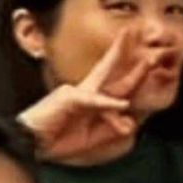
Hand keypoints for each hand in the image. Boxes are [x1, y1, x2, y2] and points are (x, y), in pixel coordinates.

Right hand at [18, 28, 158, 162]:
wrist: (31, 141)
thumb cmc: (59, 135)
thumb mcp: (92, 135)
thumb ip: (111, 128)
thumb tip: (132, 123)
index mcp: (93, 96)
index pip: (116, 78)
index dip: (131, 67)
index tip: (146, 55)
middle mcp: (88, 88)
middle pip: (115, 70)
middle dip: (132, 55)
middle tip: (151, 41)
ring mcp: (79, 91)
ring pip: (110, 82)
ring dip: (131, 73)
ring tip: (149, 62)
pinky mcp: (71, 98)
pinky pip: (94, 101)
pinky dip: (108, 103)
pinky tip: (122, 104)